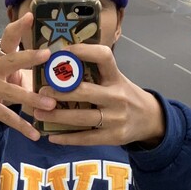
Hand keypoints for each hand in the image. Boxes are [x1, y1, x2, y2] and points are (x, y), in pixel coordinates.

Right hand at [0, 12, 53, 140]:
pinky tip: (36, 134)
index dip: (18, 27)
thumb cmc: (3, 83)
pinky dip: (22, 126)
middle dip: (29, 57)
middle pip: (11, 60)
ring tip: (51, 105)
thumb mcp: (12, 70)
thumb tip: (64, 59)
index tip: (30, 16)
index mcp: (0, 56)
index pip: (8, 37)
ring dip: (32, 99)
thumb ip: (29, 64)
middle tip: (47, 55)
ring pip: (12, 92)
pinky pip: (7, 117)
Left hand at [36, 43, 165, 147]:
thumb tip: (61, 63)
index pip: (103, 56)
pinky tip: (52, 137)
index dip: (83, 51)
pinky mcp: (113, 137)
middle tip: (41, 90)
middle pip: (84, 91)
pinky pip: (86, 138)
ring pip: (81, 117)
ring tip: (39, 114)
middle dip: (59, 91)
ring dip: (57, 116)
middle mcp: (117, 96)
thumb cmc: (126, 96)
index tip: (62, 51)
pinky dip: (67, 138)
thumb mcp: (117, 79)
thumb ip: (96, 74)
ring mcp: (115, 118)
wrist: (151, 120)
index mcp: (116, 77)